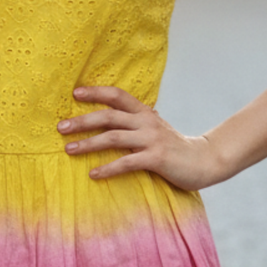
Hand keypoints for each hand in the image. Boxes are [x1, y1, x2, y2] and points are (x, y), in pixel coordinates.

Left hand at [58, 85, 222, 190]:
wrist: (205, 160)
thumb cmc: (174, 147)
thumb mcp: (155, 129)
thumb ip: (136, 123)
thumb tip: (110, 120)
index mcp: (144, 113)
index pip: (117, 95)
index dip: (96, 92)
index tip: (75, 93)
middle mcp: (146, 122)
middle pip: (109, 116)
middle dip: (82, 121)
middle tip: (61, 127)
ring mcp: (151, 139)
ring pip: (113, 137)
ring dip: (88, 144)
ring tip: (69, 150)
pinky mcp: (156, 158)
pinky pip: (126, 162)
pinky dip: (108, 168)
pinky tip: (93, 174)